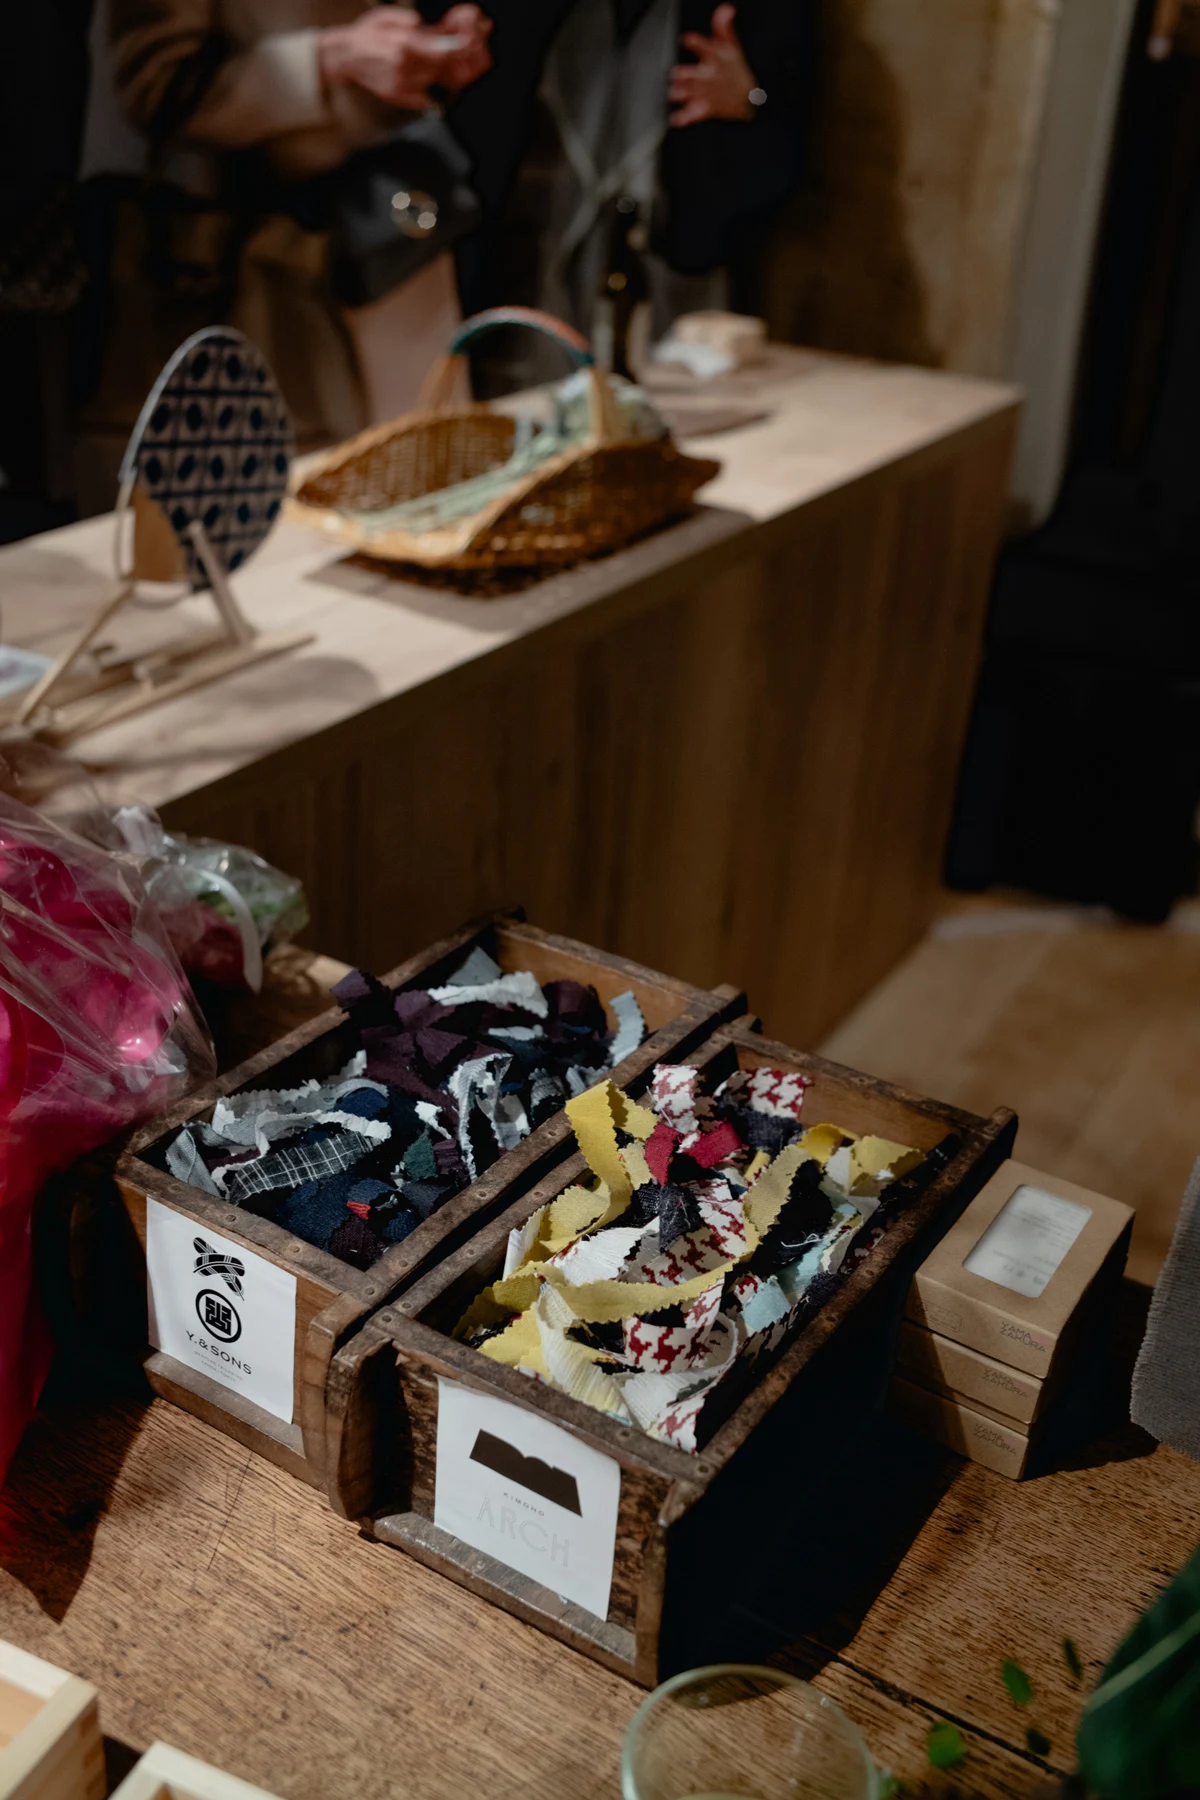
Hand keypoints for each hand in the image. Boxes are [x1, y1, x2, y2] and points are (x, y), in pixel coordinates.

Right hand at [319, 5, 492, 110]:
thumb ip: (409, 21)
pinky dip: (441, 92)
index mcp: (404, 45)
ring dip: (455, 77)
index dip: (462, 49)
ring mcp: (403, 86)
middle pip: (445, 71)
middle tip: (474, 56)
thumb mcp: (388, 17)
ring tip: (462, 68)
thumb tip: (427, 26)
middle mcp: (405, 68)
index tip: (473, 43)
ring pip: (439, 86)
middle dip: (462, 63)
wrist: (346, 55)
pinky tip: (445, 82)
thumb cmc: (367, 34)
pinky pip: (429, 100)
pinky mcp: (400, 97)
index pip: (444, 52)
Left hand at [668, 3, 759, 126]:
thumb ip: (723, 27)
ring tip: (674, 93)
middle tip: (676, 74)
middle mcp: (708, 75)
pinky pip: (692, 114)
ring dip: (680, 93)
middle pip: (692, 73)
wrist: (747, 99)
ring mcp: (705, 92)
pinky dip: (683, 118)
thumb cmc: (736, 70)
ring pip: (688, 92)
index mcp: (714, 57)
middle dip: (683, 74)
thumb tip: (726, 8)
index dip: (695, 42)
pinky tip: (675, 118)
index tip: (686, 39)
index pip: (704, 46)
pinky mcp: (705, 109)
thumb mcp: (732, 47)